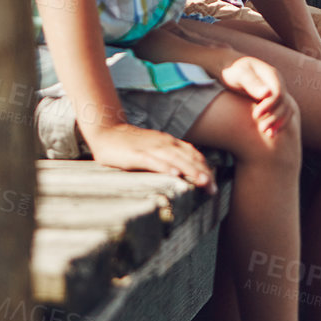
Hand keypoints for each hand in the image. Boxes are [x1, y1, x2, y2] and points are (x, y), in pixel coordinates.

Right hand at [83, 123, 215, 193]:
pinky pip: (153, 161)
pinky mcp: (136, 154)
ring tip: (202, 182)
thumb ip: (170, 158)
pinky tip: (174, 175)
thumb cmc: (132, 145)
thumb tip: (187, 173)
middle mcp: (164, 143)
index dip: (205, 168)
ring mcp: (151, 148)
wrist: (107, 132)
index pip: (194, 155)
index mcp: (170, 143)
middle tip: (213, 188)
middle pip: (188, 158)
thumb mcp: (155, 149)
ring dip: (190, 170)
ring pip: (175, 159)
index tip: (213, 184)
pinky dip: (165, 167)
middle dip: (203, 173)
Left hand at [216, 54, 292, 138]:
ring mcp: (277, 94)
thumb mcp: (239, 74)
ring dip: (278, 123)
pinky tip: (270, 134)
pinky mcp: (274, 102)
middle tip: (261, 128)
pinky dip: (279, 124)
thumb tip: (267, 93)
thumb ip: (251, 82)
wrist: (231, 71)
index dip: (270, 105)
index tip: (256, 115)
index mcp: (272, 75)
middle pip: (284, 103)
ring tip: (267, 133)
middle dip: (275, 117)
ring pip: (286, 110)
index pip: (278, 93)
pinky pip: (283, 114)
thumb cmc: (233, 71)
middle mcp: (278, 85)